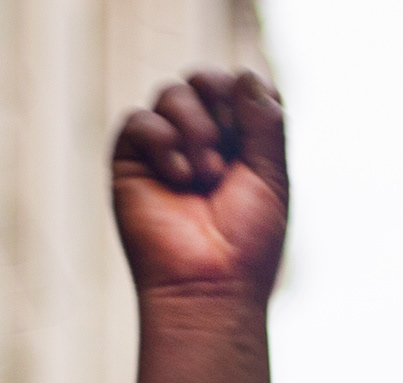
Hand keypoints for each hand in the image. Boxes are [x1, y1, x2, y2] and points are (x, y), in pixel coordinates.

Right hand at [113, 71, 285, 382]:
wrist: (210, 287)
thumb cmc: (247, 244)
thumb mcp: (271, 176)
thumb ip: (264, 121)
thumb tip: (245, 74)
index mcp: (240, 143)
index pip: (241, 86)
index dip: (247, 98)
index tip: (252, 138)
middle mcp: (201, 140)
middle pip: (205, 80)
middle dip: (220, 104)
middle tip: (226, 153)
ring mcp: (165, 148)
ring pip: (173, 93)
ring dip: (196, 128)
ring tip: (205, 175)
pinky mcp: (131, 161)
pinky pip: (141, 121)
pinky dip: (162, 141)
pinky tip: (179, 178)